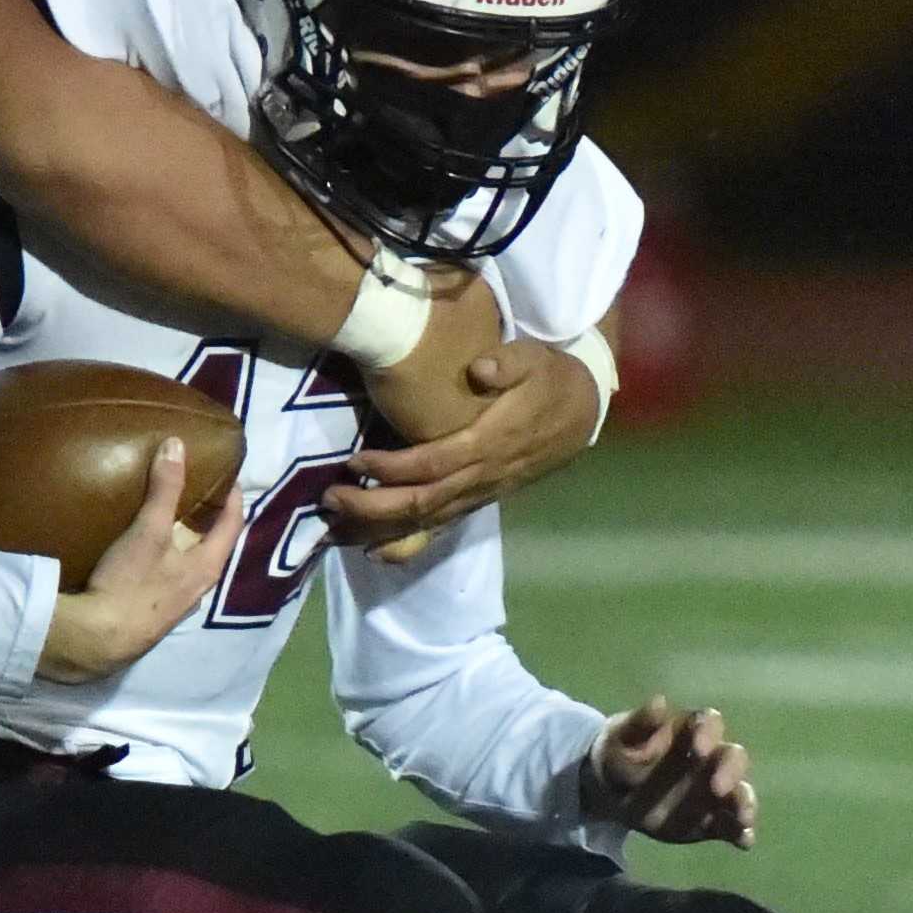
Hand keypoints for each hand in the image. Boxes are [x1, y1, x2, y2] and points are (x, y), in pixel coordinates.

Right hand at [36, 437, 243, 681]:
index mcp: (208, 567)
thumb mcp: (148, 531)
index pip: (233, 525)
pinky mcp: (152, 617)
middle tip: (197, 494)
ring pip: (190, 567)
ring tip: (170, 522)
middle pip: (213, 547)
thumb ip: (164, 489)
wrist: (97, 641)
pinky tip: (145, 559)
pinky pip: (168, 582)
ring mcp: (177, 607)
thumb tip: (177, 445)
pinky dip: (165, 563)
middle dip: (208, 521)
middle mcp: (199, 589)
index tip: (229, 477)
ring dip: (185, 544)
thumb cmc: (131, 584)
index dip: (233, 498)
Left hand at [322, 338, 602, 549]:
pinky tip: (373, 553)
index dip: (392, 468)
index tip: (354, 462)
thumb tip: (481, 368)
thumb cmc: (550, 381)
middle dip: (372, 506)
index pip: (432, 464)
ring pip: (425, 523)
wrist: (583, 413)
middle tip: (328, 498)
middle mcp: (481, 478)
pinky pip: (440, 530)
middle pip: (420, 503)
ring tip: (333, 530)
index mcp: (488, 444)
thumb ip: (509, 362)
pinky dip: (407, 545)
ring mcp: (479, 494)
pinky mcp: (478, 500)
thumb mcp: (536, 359)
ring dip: (378, 530)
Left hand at [582, 695, 754, 848]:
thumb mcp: (619, 736)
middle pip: (732, 758)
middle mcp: (710, 759)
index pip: (709, 723)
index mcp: (689, 731)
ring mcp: (714, 790)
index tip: (698, 749)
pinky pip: (731, 825)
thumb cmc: (618, 752)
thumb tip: (659, 702)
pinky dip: (741, 832)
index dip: (708, 733)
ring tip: (743, 819)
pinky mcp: (711, 819)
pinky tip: (743, 841)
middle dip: (730, 771)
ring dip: (744, 804)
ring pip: (739, 793)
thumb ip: (639, 723)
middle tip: (717, 788)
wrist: (608, 792)